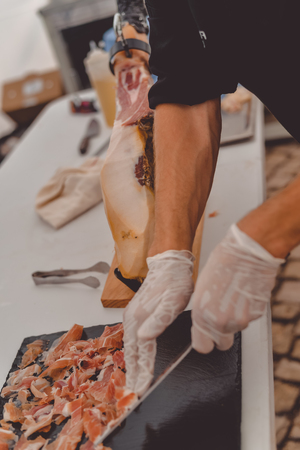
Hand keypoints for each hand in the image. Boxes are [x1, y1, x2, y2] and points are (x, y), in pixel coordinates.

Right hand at [123, 250, 193, 395]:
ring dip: (130, 366)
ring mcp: (132, 316)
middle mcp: (131, 319)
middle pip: (130, 353)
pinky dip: (132, 354)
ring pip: (129, 347)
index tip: (140, 390)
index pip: (141, 353)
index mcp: (139, 318)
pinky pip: (131, 339)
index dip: (141, 372)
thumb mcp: (172, 300)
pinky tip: (135, 359)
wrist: (169, 264)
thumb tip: (143, 337)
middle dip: (131, 374)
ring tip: (131, 383)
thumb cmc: (174, 282)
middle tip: (131, 394)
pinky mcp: (135, 314)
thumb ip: (159, 319)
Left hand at [191, 224, 284, 352]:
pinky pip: (249, 319)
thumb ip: (203, 310)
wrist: (247, 254)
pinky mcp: (255, 315)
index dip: (205, 341)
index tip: (206, 336)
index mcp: (202, 314)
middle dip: (222, 334)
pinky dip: (247, 310)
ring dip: (235, 318)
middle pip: (222, 344)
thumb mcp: (202, 288)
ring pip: (236, 329)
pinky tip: (243, 294)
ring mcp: (240, 320)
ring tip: (233, 296)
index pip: (202, 346)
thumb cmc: (222, 264)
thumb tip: (205, 320)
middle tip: (223, 315)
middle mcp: (220, 321)